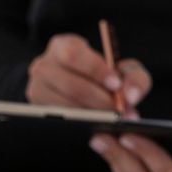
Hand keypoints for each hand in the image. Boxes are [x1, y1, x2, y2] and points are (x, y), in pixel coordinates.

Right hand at [27, 33, 152, 112]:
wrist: (91, 93)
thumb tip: (131, 96)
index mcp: (62, 46)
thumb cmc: (107, 77)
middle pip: (69, 84)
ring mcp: (37, 89)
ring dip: (92, 114)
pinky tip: (98, 124)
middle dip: (98, 99)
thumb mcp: (124, 71)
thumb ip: (134, 78)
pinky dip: (82, 124)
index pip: (73, 54)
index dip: (95, 70)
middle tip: (119, 109)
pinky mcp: (38, 110)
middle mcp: (43, 66)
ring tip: (112, 119)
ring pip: (63, 106)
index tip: (116, 84)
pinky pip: (60, 121)